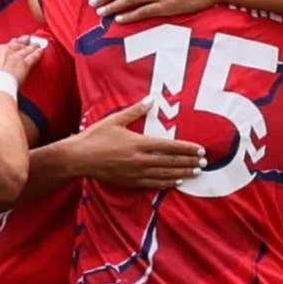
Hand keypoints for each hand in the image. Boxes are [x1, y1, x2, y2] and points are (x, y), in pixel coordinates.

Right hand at [0, 37, 42, 90]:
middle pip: (12, 45)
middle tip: (25, 39)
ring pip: (24, 49)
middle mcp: (2, 50)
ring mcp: (15, 56)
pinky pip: (33, 57)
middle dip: (18, 42)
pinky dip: (38, 52)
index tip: (2, 47)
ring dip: (30, 45)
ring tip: (35, 42)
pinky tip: (42, 49)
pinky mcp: (24, 65)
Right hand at [74, 98, 205, 188]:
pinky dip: (166, 183)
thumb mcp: (115, 120)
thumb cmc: (95, 137)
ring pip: (164, 175)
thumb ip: (135, 111)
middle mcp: (140, 160)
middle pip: (170, 162)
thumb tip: (151, 99)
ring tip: (196, 173)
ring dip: (182, 173)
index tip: (200, 150)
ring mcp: (135, 173)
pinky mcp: (129, 182)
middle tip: (204, 163)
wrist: (78, 159)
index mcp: (139, 143)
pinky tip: (176, 182)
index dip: (187, 149)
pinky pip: (152, 184)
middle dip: (189, 162)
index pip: (169, 146)